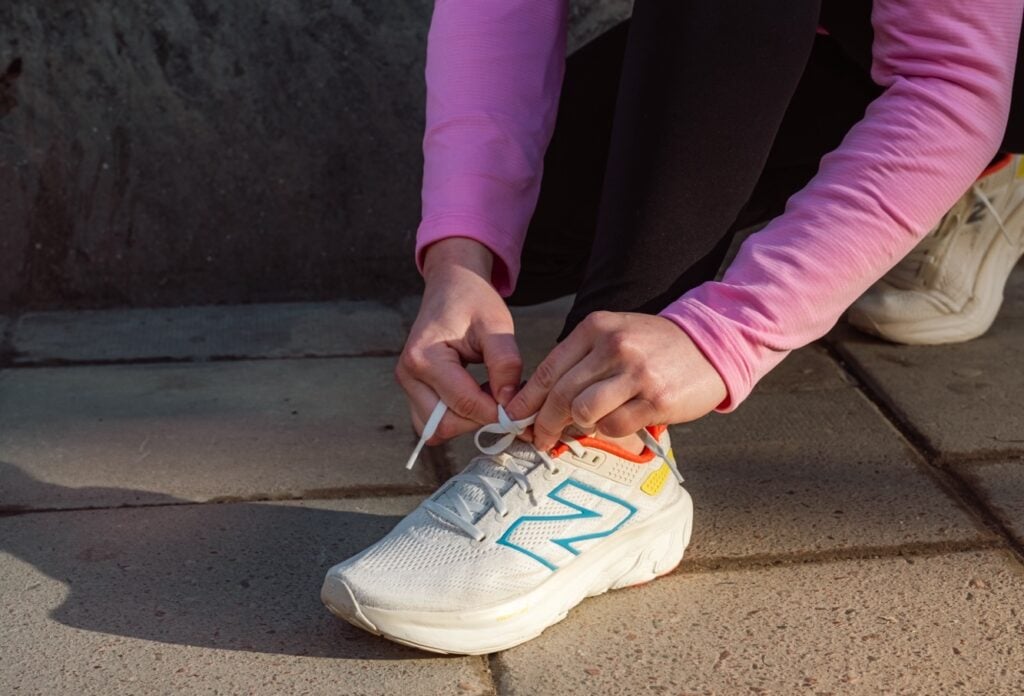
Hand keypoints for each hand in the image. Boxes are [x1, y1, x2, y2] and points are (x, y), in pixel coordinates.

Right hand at [396, 238, 523, 442]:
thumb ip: (505, 364)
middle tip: (507, 401)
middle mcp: (408, 374)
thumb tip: (509, 405)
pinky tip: (477, 397)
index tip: (521, 410)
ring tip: (490, 396)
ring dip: (467, 422)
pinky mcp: (413, 390)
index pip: (464, 403)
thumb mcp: (497, 325)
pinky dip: (456, 418)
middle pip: (446, 424)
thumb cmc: (473, 301)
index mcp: (424, 356)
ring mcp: (407, 385)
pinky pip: (433, 422)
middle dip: (480, 419)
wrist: (451, 286)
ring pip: (436, 429)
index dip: (497, 413)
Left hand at [505, 311, 726, 450]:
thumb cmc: (654, 346)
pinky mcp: (656, 399)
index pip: (549, 369)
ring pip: (584, 411)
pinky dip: (607, 430)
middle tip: (540, 437)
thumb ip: (580, 359)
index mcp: (597, 328)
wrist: (711, 344)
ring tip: (581, 428)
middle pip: (561, 394)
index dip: (527, 399)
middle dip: (543, 422)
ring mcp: (636, 373)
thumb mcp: (615, 335)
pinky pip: (614, 425)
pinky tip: (615, 423)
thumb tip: (539, 398)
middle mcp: (614, 347)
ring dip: (577, 427)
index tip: (514, 417)